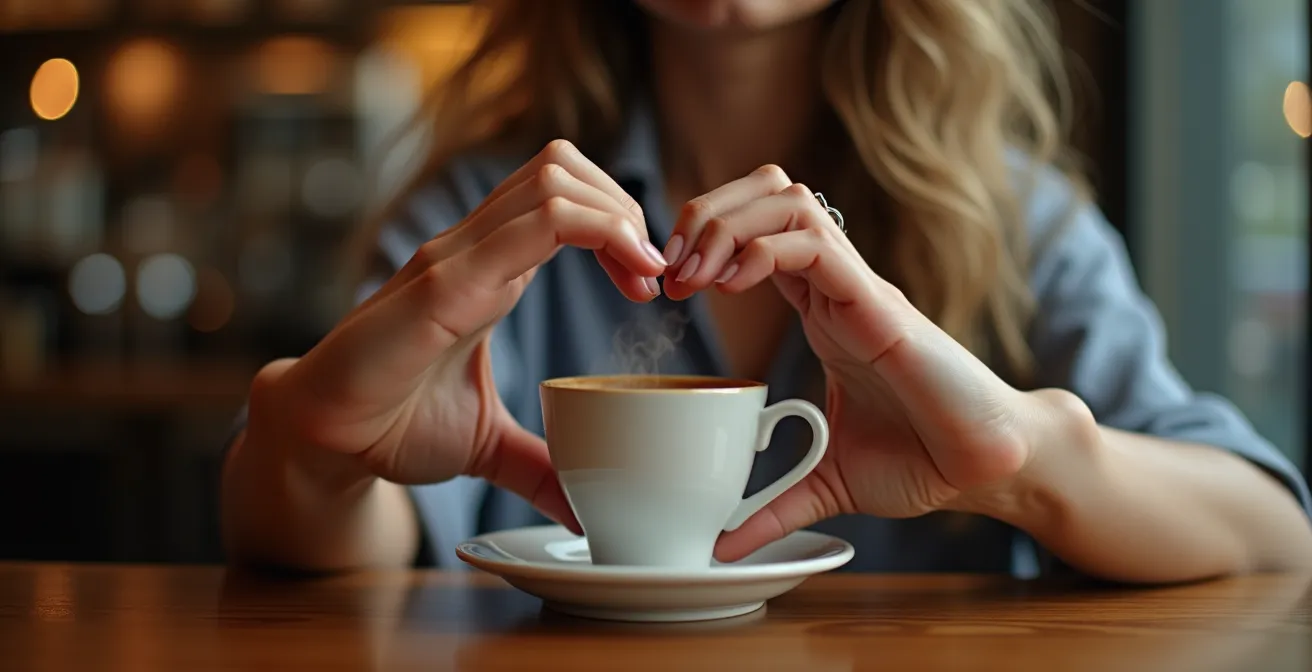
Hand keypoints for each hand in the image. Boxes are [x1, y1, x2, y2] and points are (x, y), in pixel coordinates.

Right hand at [249, 140, 667, 529]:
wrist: (321, 442)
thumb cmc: (390, 426)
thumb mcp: (488, 445)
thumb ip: (540, 464)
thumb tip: (584, 508)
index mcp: (486, 268)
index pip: (560, 196)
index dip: (617, 222)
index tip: (649, 283)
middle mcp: (471, 248)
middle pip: (562, 166)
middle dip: (624, 206)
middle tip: (653, 274)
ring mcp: (454, 258)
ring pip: (553, 181)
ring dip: (619, 215)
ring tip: (644, 275)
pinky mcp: (442, 284)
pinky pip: (533, 226)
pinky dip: (598, 234)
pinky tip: (629, 279)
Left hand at [660, 165, 1066, 560]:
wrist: (984, 469)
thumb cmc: (920, 461)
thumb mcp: (824, 483)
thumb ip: (772, 505)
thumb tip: (723, 546)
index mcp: (823, 309)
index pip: (755, 235)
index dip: (704, 244)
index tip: (667, 287)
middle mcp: (837, 284)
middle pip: (765, 193)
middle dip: (705, 214)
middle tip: (670, 269)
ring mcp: (858, 287)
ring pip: (787, 199)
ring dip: (726, 223)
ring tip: (694, 273)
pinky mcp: (878, 303)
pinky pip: (815, 244)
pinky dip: (763, 249)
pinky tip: (731, 281)